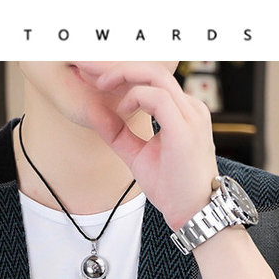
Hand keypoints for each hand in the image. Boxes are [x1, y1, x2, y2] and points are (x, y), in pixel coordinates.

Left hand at [73, 61, 219, 231]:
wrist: (194, 213)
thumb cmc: (172, 188)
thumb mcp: (137, 155)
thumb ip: (118, 133)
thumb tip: (94, 113)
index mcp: (182, 112)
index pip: (150, 79)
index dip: (120, 73)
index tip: (91, 75)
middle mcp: (189, 108)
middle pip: (151, 69)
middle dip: (115, 65)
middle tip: (85, 66)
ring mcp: (190, 115)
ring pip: (155, 75)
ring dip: (123, 75)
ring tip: (100, 84)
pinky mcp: (185, 127)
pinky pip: (158, 97)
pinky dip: (136, 97)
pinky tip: (122, 108)